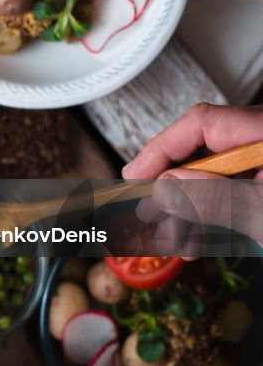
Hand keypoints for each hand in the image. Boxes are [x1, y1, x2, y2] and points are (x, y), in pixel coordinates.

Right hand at [121, 103, 262, 251]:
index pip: (202, 124)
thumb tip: (165, 188)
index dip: (161, 149)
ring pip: (214, 177)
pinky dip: (210, 218)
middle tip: (149, 215)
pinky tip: (197, 241)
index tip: (134, 178)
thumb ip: (219, 198)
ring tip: (173, 241)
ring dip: (187, 212)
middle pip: (203, 151)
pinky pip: (230, 193)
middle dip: (172, 189)